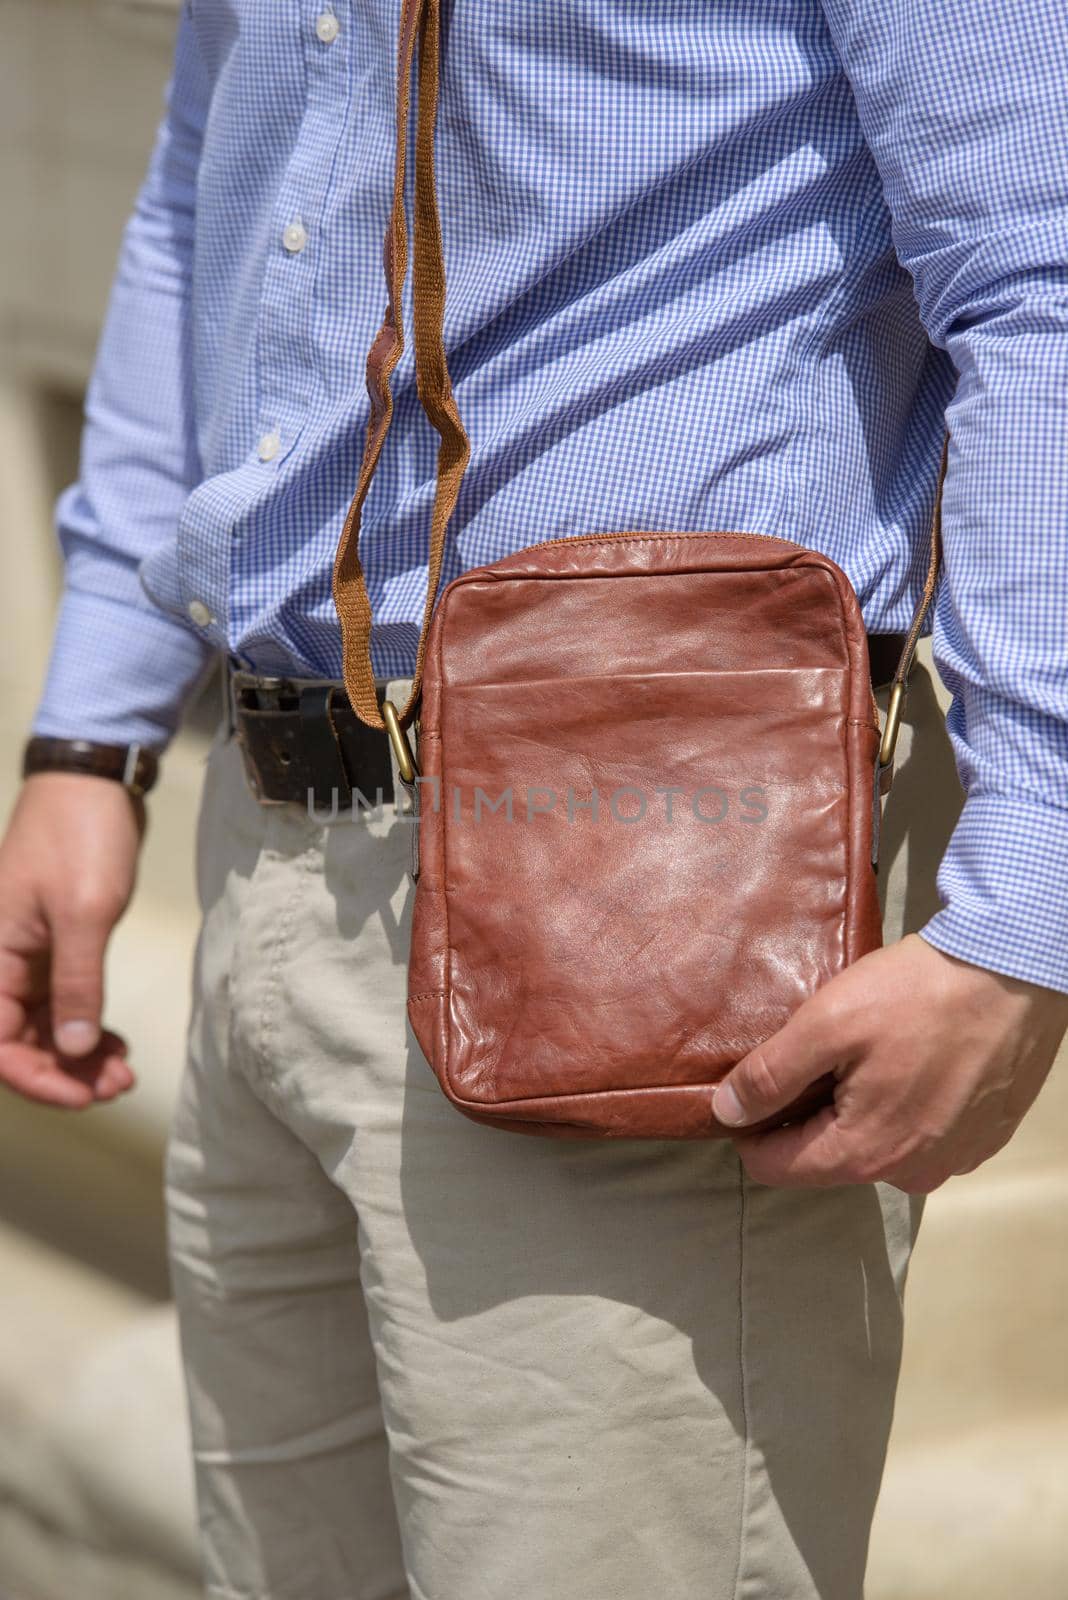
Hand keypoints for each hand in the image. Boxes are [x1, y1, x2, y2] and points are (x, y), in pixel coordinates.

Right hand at [0, 772, 144, 1107]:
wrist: (95, 784)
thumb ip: (77, 983)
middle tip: (116, 1086)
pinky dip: (87, 1028)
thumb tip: (71, 1049)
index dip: (36, 1079)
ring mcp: (27, 957)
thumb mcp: (84, 912)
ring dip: (79, 1056)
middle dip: (65, 1073)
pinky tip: (116, 1045)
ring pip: (44, 1028)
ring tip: (122, 1074)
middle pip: (20, 1042)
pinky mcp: (55, 948)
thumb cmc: (80, 837)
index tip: (83, 1096)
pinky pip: (62, 1004)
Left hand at [711, 934, 1067, 1192]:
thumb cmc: (919, 994)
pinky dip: (901, 1105)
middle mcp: (909, 1172)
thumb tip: (726, 1112)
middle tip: (813, 1056)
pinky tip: (905, 1061)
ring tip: (861, 1054)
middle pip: (826, 1159)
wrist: (1015, 972)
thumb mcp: (827, 1024)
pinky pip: (918, 1135)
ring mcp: (951, 1159)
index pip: (778, 1169)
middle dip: (806, 1115)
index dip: (751, 1129)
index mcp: (864, 1153)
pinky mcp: (979, 1137)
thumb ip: (770, 1075)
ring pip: (873, 1146)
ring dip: (856, 1110)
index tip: (750, 1088)